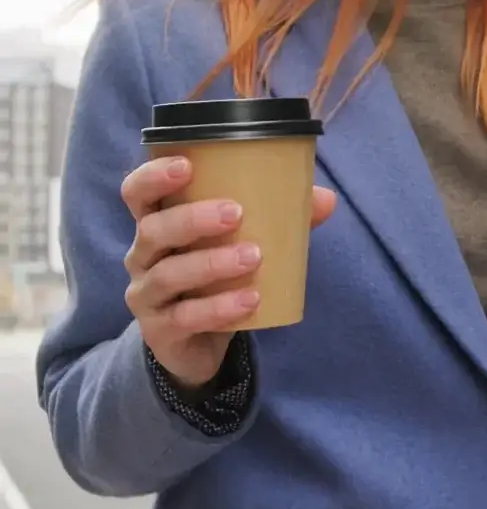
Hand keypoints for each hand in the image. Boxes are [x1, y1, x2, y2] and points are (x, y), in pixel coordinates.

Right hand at [121, 156, 336, 389]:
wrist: (199, 343)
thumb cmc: (217, 277)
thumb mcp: (243, 243)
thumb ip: (281, 220)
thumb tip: (327, 199)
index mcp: (158, 224)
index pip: (137, 193)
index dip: (154, 176)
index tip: (186, 165)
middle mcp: (143, 256)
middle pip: (153, 229)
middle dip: (192, 219)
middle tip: (237, 213)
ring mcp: (146, 294)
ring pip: (169, 274)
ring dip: (212, 263)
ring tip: (253, 256)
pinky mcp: (160, 330)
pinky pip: (185, 317)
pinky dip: (219, 308)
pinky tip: (250, 301)